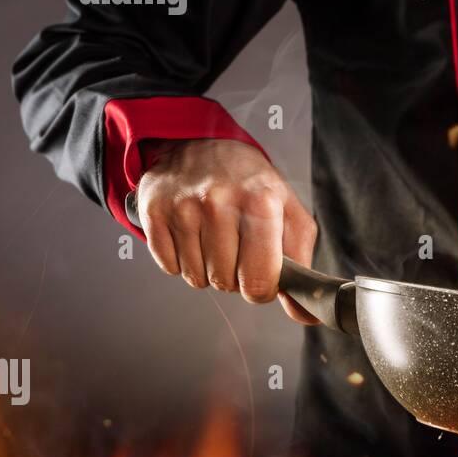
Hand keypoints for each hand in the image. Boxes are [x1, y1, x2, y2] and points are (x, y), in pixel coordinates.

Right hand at [135, 138, 317, 322]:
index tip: (262, 276)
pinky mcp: (154, 211)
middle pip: (226, 283)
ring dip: (208, 268)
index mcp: (260, 202)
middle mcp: (219, 202)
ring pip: (196, 278)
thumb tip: (304, 313)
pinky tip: (192, 233)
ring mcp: (182, 207)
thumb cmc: (250, 182)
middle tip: (237, 247)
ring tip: (214, 237)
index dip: (262, 288)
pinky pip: (169, 267)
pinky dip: (182, 259)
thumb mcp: (288, 211)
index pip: (260, 281)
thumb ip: (300, 263)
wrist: (202, 143)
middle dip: (235, 275)